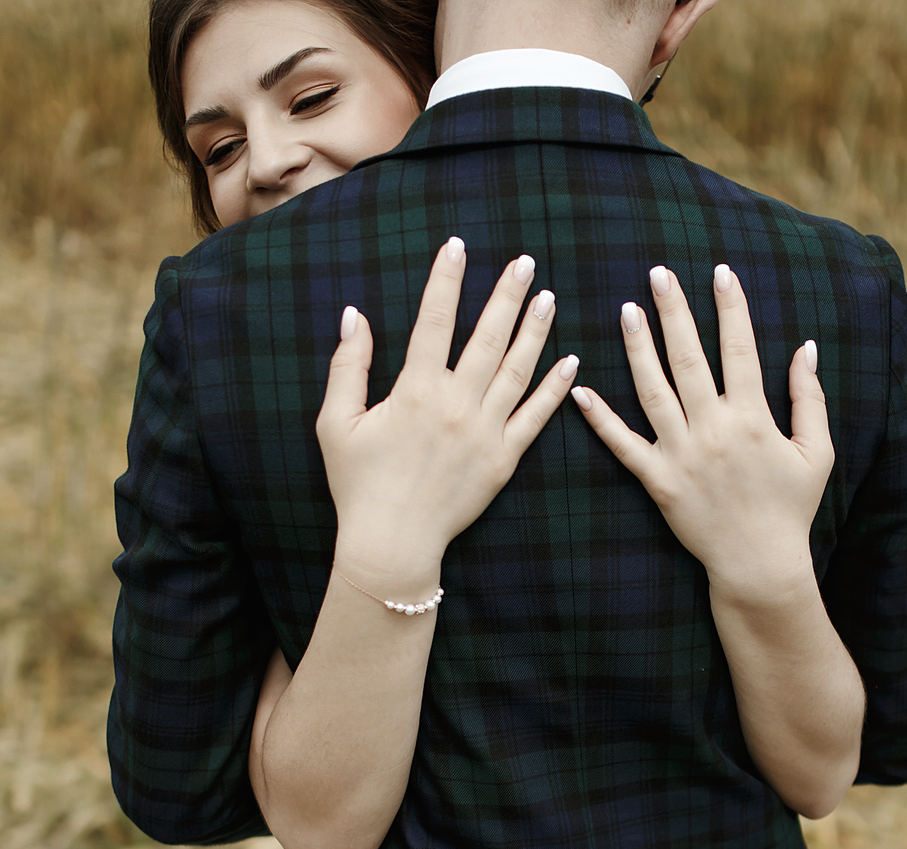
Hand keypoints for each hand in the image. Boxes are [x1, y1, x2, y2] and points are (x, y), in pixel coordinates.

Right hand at [318, 237, 579, 596]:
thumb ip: (348, 366)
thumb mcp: (336, 423)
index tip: (458, 246)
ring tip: (548, 297)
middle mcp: (456, 405)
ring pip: (517, 370)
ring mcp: (485, 433)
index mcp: (415, 390)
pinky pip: (535, 418)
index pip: (434, 320)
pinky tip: (570, 362)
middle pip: (487, 336)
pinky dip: (554, 389)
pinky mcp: (503, 460)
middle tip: (525, 262)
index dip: (447, 279)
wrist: (391, 544)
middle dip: (507, 294)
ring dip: (535, 330)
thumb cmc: (358, 484)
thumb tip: (354, 315)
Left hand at [571, 263, 833, 606]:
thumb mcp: (815, 452)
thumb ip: (810, 398)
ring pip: (653, 391)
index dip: (730, 307)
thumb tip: (806, 348)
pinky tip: (581, 391)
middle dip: (674, 311)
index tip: (719, 272)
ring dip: (637, 348)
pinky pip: (624, 446)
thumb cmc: (791, 508)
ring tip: (626, 311)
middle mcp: (714, 429)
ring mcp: (682, 454)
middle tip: (657, 273)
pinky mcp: (658, 481)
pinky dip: (600, 420)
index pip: (739, 348)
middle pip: (688, 358)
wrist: (759, 564)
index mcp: (753, 417)